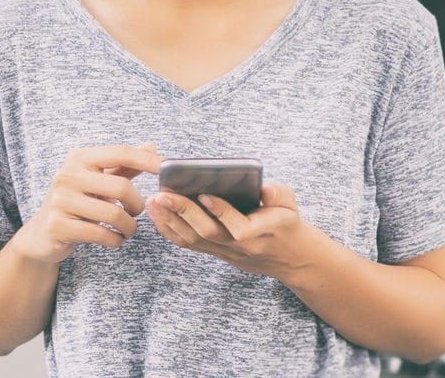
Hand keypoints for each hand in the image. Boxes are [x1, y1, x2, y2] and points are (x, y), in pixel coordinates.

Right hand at [13, 142, 159, 264]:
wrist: (41, 234)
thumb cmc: (77, 203)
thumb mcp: (97, 181)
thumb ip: (123, 166)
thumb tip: (151, 147)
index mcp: (79, 158)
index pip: (121, 153)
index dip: (147, 161)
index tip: (168, 168)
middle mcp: (67, 175)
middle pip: (121, 186)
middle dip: (137, 205)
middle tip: (136, 213)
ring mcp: (60, 200)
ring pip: (114, 213)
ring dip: (129, 226)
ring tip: (127, 230)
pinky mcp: (58, 225)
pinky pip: (101, 234)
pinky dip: (116, 240)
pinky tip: (115, 240)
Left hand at [149, 180, 312, 278]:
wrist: (288, 257)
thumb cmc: (286, 224)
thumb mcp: (290, 206)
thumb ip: (279, 195)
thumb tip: (265, 187)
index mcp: (259, 234)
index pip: (237, 226)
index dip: (220, 211)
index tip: (204, 195)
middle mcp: (238, 247)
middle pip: (207, 233)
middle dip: (182, 213)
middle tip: (162, 194)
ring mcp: (225, 252)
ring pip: (193, 240)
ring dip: (170, 221)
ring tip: (154, 202)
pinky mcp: (215, 253)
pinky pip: (189, 244)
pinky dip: (170, 230)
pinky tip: (157, 214)